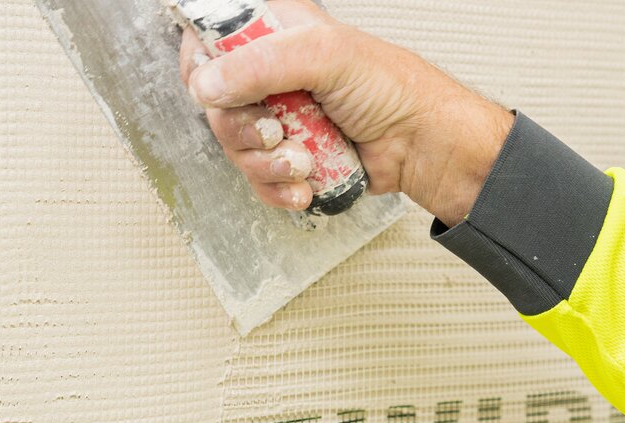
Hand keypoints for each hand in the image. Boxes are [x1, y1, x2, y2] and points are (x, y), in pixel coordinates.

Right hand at [178, 0, 513, 222]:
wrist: (423, 146)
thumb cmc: (393, 89)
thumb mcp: (327, 56)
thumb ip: (261, 62)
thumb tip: (207, 84)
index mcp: (276, 32)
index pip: (210, 37)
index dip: (202, 62)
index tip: (215, 85)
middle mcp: (272, 74)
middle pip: (216, 102)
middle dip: (241, 127)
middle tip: (274, 130)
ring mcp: (280, 118)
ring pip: (236, 146)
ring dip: (265, 163)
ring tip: (302, 161)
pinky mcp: (291, 158)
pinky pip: (259, 179)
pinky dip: (279, 188)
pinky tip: (305, 184)